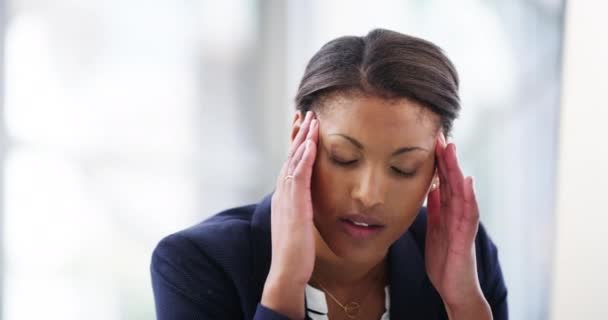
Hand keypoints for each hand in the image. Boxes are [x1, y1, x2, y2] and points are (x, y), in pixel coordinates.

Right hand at [261, 111, 318, 318]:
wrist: (287, 270)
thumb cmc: (295, 252)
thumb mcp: (298, 224)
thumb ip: (301, 209)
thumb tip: (307, 203)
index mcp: (284, 196)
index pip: (290, 163)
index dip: (296, 143)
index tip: (302, 126)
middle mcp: (282, 193)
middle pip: (289, 156)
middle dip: (297, 134)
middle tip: (304, 113)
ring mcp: (286, 198)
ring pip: (293, 161)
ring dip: (302, 139)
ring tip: (310, 119)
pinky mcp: (294, 205)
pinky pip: (298, 176)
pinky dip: (303, 158)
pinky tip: (310, 144)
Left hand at [424, 133, 491, 318]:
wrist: (454, 288)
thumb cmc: (445, 260)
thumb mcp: (435, 229)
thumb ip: (436, 209)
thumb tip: (431, 188)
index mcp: (448, 211)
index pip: (443, 181)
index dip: (437, 161)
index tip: (429, 140)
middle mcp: (458, 213)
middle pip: (452, 180)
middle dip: (446, 158)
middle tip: (438, 134)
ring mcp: (463, 224)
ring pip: (461, 191)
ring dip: (456, 170)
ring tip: (451, 149)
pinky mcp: (465, 237)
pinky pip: (468, 214)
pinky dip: (469, 197)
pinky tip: (467, 182)